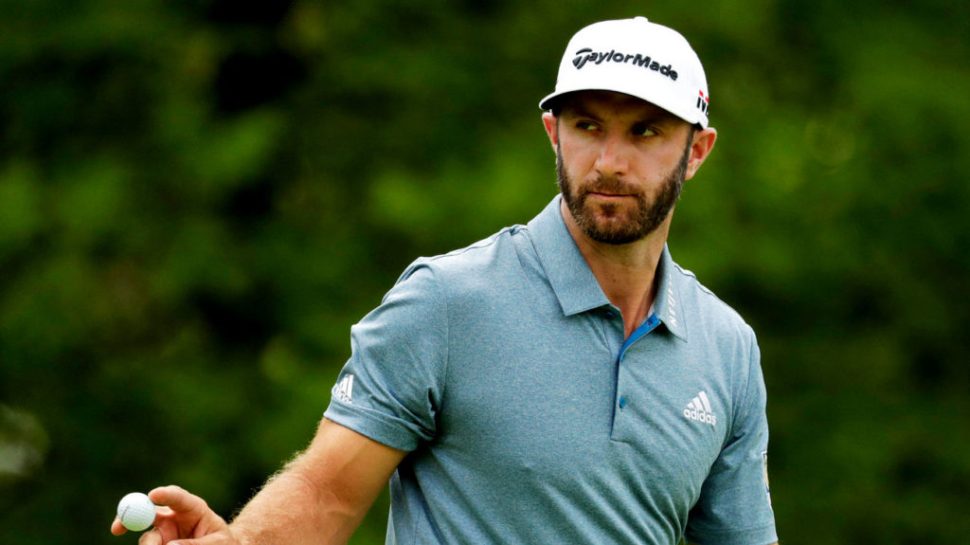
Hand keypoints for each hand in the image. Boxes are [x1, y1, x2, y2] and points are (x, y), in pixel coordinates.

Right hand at [110, 485, 236, 544]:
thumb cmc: (223, 543)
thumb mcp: (219, 543)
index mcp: (193, 509)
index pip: (177, 497)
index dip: (164, 494)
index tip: (153, 495)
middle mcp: (173, 517)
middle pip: (148, 511)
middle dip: (133, 517)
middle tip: (118, 527)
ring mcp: (162, 532)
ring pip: (147, 538)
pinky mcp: (157, 544)